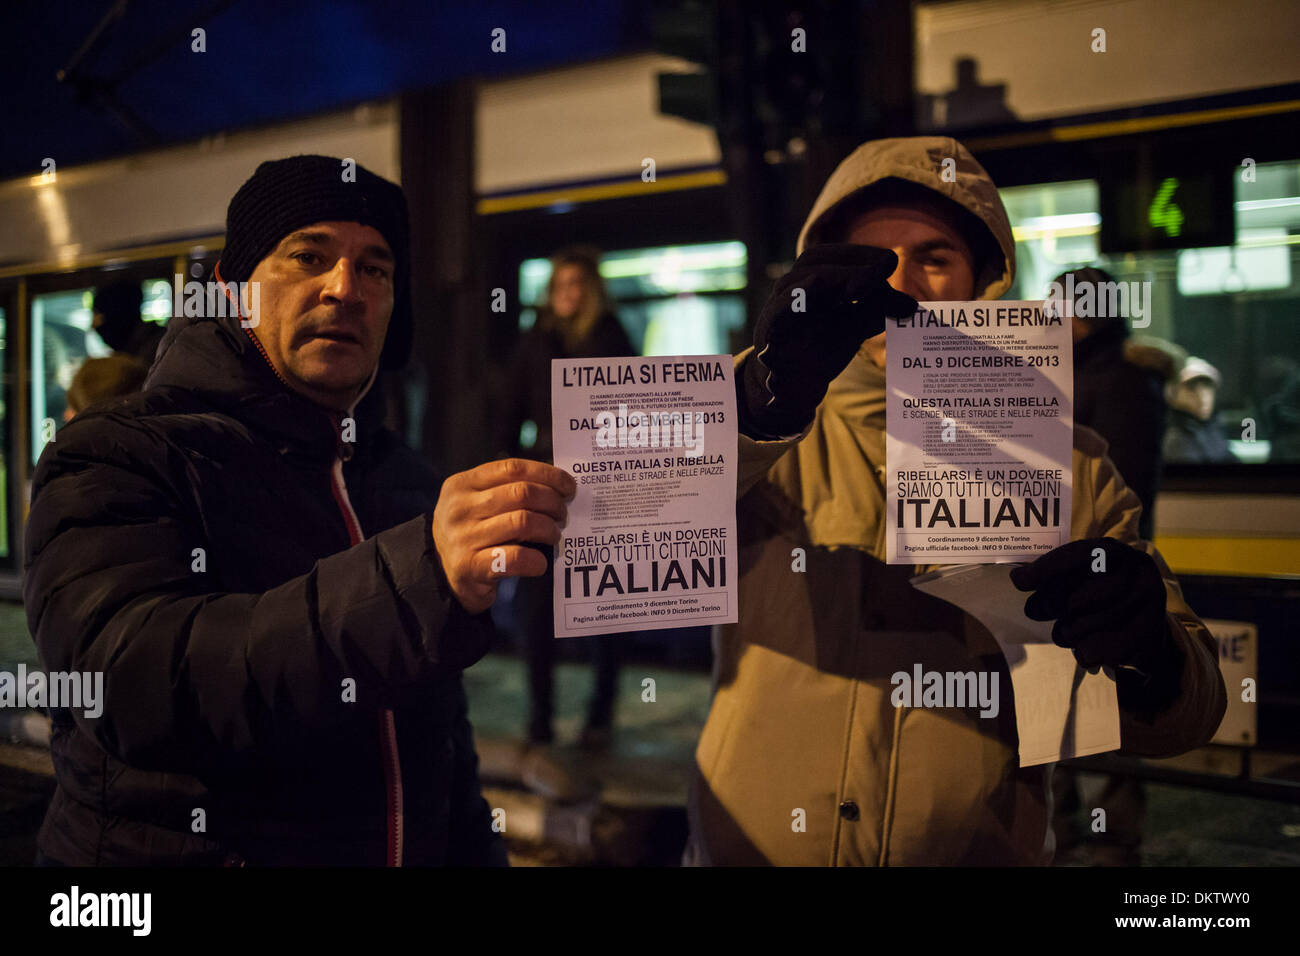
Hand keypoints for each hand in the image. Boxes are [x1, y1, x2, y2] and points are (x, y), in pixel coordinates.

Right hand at [432, 458, 575, 614]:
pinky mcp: (470, 566)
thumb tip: (557, 485)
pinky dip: (536, 560)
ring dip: (548, 529)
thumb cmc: (470, 532)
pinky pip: (516, 558)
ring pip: (523, 522)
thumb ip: (507, 489)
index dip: (547, 475)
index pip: (512, 468)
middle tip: (562, 513)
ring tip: (554, 535)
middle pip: (521, 493)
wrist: (437, 572)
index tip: (568, 486)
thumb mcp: (476, 502)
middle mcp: (460, 508)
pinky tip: (540, 563)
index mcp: (463, 484)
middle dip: (552, 502)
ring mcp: (463, 537)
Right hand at [741, 243, 916, 435]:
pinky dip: (798, 300)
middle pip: (816, 259)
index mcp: (814, 281)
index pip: (836, 255)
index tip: (891, 262)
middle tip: (884, 269)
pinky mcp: (769, 329)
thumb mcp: (854, 327)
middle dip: (851, 262)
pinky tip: (817, 293)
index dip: (863, 255)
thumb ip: (877, 312)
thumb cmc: (821, 348)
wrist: (791, 386)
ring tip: (863, 286)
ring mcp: (778, 307)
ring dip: (833, 279)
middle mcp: (793, 287)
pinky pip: (780, 309)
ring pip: (799, 281)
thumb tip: (912, 306)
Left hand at [1009, 538, 1171, 675]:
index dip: (1045, 569)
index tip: (1018, 581)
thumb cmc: (1103, 593)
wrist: (1147, 628)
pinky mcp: (1145, 639)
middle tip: (1033, 610)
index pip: (1078, 556)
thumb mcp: (1087, 573)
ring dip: (1063, 633)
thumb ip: (1059, 573)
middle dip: (1047, 607)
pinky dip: (1081, 652)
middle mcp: (1136, 577)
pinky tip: (1084, 645)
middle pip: (1076, 599)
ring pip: (1081, 629)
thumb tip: (1020, 578)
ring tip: (1064, 629)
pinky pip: (1094, 652)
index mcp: (1118, 554)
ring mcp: (1146, 609)